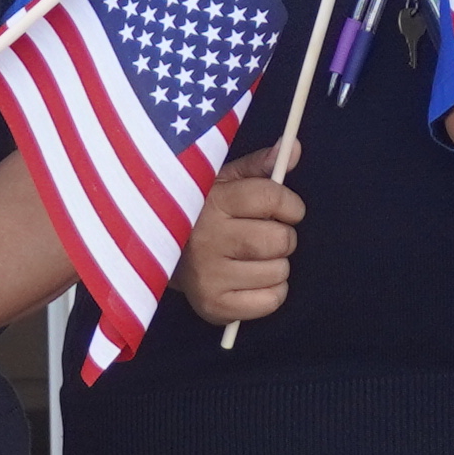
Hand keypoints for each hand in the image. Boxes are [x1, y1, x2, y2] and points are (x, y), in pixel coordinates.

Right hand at [180, 163, 304, 325]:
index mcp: (212, 201)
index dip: (290, 204)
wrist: (159, 255)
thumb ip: (259, 166)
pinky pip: (271, 300)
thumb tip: (294, 148)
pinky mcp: (213, 305)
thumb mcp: (223, 182)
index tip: (284, 209)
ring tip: (252, 258)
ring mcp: (208, 276)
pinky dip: (272, 292)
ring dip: (277, 265)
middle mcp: (207, 239)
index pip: (272, 198)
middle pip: (280, 239)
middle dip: (283, 236)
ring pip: (280, 271)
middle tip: (264, 236)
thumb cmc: (202, 213)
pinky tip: (251, 280)